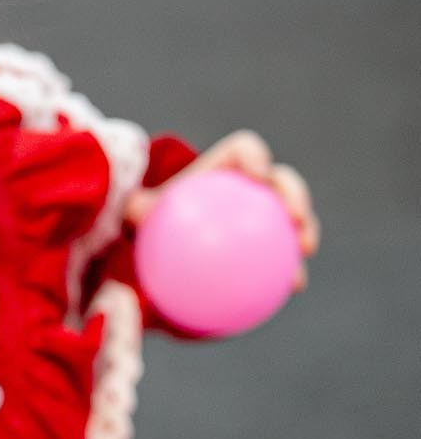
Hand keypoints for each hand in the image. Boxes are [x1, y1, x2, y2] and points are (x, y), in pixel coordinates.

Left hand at [126, 130, 319, 291]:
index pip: (243, 151)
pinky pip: (283, 256)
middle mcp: (251, 187)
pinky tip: (294, 286)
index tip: (256, 174)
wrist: (166, 247)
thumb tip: (133, 212)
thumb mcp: (137, 214)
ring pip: (293, 218)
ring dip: (307, 229)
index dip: (254, 156)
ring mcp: (265, 216)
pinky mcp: (270, 246)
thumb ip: (135, 209)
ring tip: (305, 251)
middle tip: (295, 216)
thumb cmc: (152, 222)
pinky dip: (291, 267)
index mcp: (224, 168)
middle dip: (295, 193)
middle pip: (280, 181)